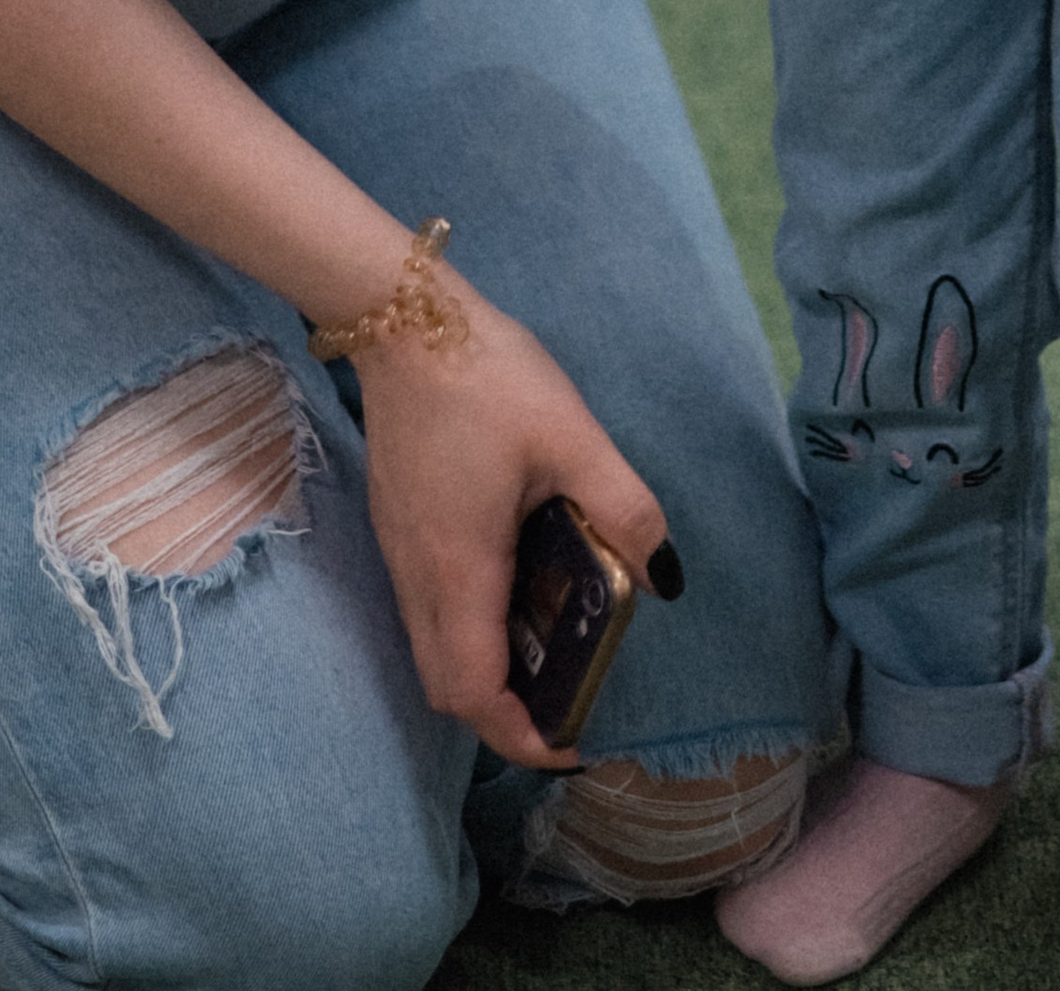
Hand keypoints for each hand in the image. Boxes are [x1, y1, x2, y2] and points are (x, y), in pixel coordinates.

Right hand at [352, 273, 670, 767]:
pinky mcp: (396, 525)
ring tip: (551, 645)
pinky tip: (516, 583)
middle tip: (569, 699)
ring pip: (433, 651)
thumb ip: (624, 506)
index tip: (572, 742)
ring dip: (486, 671)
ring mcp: (399, 551)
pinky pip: (428, 610)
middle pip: (448, 687)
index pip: (475, 692)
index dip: (521, 736)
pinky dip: (470, 629)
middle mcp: (419, 575)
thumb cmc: (487, 377)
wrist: (402, 318)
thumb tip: (663, 576)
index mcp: (460, 566)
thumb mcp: (572, 436)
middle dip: (506, 716)